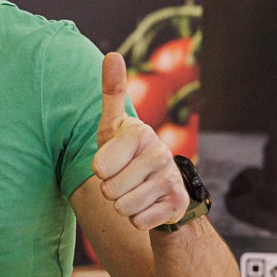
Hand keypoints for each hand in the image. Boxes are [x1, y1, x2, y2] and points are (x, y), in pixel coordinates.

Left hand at [93, 52, 190, 230]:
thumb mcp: (114, 126)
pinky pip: (138, 222)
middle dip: (110, 190)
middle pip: (109, 190)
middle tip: (124, 179)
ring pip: (122, 208)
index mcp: (139, 132)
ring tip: (135, 191)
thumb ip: (112, 92)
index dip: (100, 170)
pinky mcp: (176, 204)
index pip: (99, 167)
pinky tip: (148, 206)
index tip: (111, 162)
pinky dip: (137, 219)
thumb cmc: (128, 153)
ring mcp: (170, 179)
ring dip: (123, 205)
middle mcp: (160, 152)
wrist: (162, 188)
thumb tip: (112, 54)